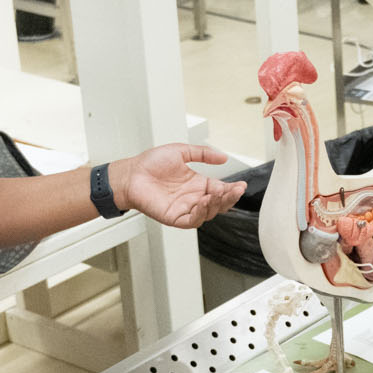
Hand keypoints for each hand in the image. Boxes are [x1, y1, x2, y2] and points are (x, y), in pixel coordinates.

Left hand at [113, 146, 245, 229]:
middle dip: (229, 198)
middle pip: (218, 204)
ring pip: (208, 213)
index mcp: (197, 184)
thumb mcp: (181, 151)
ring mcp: (185, 209)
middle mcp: (193, 198)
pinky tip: (204, 202)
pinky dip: (201, 214)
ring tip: (219, 194)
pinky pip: (192, 220)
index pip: (220, 189)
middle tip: (235, 190)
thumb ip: (203, 153)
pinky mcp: (174, 218)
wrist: (131, 173)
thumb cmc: (150, 164)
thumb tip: (223, 157)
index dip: (232, 189)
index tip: (241, 185)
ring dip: (217, 205)